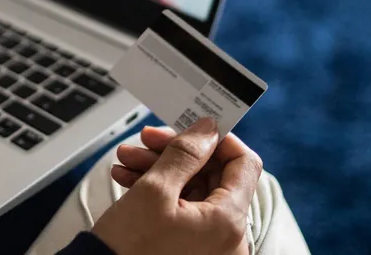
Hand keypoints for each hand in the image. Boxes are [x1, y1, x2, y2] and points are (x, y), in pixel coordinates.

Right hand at [90, 119, 262, 254]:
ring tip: (126, 160)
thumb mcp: (154, 191)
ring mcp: (210, 244)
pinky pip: (183, 210)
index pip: (244, 163)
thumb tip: (208, 129)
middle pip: (214, 175)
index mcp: (228, 221)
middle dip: (176, 153)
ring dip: (160, 168)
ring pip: (193, 189)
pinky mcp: (191, 248)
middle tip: (146, 140)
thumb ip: (185, 154)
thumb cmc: (129, 248)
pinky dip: (159, 192)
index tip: (190, 128)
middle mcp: (228, 236)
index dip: (217, 139)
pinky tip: (129, 179)